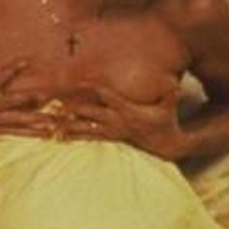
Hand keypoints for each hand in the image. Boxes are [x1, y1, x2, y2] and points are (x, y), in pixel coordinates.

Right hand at [0, 33, 53, 136]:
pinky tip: (46, 133)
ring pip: (17, 120)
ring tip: (53, 121)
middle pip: (12, 101)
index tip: (26, 61)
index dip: (12, 69)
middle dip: (29, 98)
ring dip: (35, 120)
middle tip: (47, 94)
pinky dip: (31, 133)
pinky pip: (16, 132)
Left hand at [61, 82, 186, 160]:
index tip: (77, 82)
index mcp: (127, 109)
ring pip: (86, 127)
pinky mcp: (110, 138)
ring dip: (69, 125)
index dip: (92, 88)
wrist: (166, 146)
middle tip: (54, 103)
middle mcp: (116, 120)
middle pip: (90, 111)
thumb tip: (176, 86)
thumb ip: (170, 97)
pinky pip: (90, 137)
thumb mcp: (168, 108)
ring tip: (52, 123)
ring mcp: (112, 130)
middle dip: (73, 107)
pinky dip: (75, 136)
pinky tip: (59, 136)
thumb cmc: (165, 122)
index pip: (106, 95)